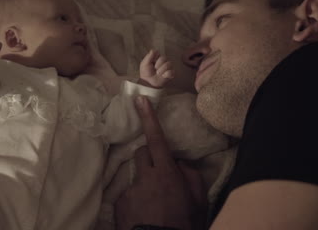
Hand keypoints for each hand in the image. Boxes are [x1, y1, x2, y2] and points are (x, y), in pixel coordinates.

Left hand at [115, 96, 206, 229]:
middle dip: (149, 157)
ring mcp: (129, 190)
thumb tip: (180, 163)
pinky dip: (135, 198)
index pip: (156, 139)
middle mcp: (144, 177)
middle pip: (141, 152)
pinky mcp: (119, 203)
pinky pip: (127, 193)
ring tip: (153, 199)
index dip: (149, 118)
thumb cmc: (183, 222)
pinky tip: (143, 211)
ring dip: (143, 180)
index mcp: (165, 173)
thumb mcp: (198, 200)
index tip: (140, 100)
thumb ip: (191, 176)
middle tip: (159, 172)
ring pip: (135, 174)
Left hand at [139, 50, 174, 87]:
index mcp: (157, 58)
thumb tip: (153, 50)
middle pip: (164, 58)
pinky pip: (171, 71)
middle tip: (154, 69)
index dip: (155, 58)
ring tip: (158, 74)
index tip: (151, 62)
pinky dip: (166, 74)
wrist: (149, 83)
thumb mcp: (144, 64)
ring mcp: (168, 67)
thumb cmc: (146, 73)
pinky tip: (163, 76)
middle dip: (158, 64)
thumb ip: (149, 56)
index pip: (158, 53)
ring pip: (168, 64)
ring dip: (161, 70)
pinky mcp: (171, 73)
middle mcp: (163, 61)